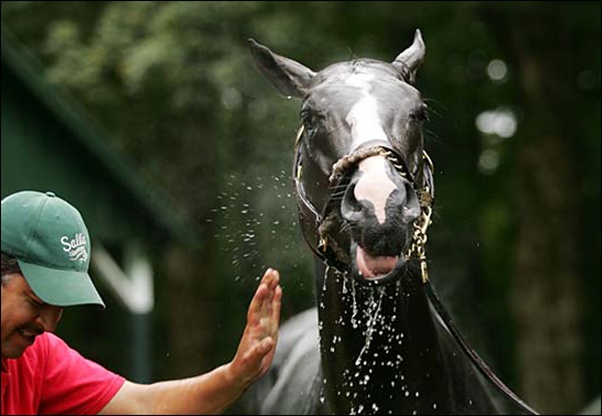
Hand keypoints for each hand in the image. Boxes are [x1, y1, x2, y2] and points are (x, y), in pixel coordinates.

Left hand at [228, 268, 281, 388]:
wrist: (244, 371)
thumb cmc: (246, 367)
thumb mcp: (252, 362)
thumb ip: (259, 352)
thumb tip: (267, 342)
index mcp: (254, 330)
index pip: (256, 310)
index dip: (260, 298)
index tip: (264, 286)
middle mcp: (258, 324)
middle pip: (262, 301)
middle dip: (267, 286)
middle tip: (271, 271)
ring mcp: (263, 324)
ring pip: (267, 302)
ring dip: (271, 288)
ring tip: (274, 274)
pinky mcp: (268, 328)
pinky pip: (272, 310)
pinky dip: (275, 299)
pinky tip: (278, 290)